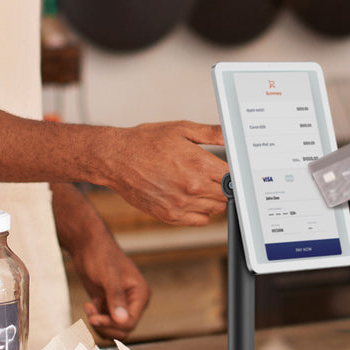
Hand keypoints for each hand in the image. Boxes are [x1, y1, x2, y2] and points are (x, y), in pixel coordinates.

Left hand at [67, 227, 150, 339]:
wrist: (89, 246)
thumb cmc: (101, 256)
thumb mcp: (109, 276)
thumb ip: (116, 298)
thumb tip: (122, 321)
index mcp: (141, 294)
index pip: (130, 322)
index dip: (111, 325)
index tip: (93, 318)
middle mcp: (135, 301)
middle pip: (123, 330)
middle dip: (105, 326)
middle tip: (90, 315)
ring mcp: (123, 304)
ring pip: (114, 329)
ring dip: (99, 323)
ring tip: (89, 306)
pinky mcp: (111, 304)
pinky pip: (106, 323)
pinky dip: (96, 318)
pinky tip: (90, 303)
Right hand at [107, 121, 227, 224]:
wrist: (116, 159)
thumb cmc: (146, 142)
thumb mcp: (181, 129)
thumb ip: (211, 133)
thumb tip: (232, 134)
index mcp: (199, 164)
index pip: (233, 177)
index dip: (233, 172)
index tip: (229, 168)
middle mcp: (192, 187)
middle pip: (227, 195)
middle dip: (224, 186)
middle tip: (214, 176)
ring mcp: (181, 204)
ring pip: (216, 209)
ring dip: (213, 199)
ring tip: (200, 184)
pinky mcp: (169, 216)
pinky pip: (199, 220)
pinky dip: (201, 212)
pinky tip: (192, 198)